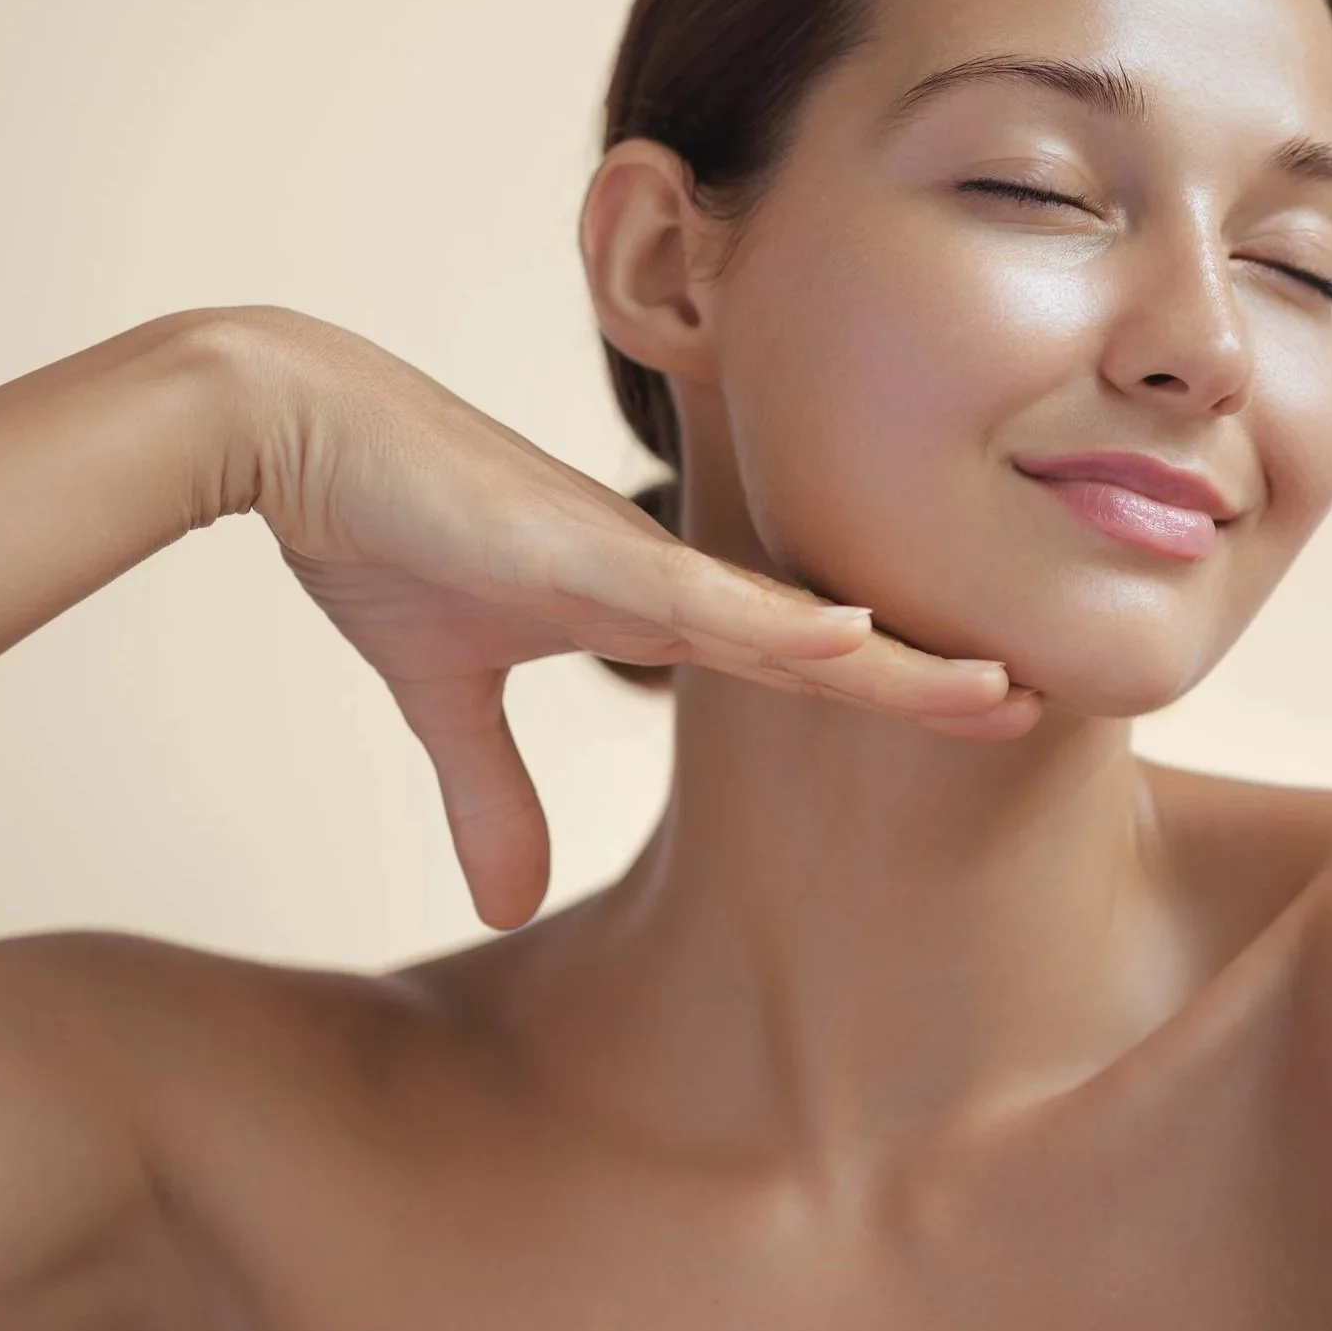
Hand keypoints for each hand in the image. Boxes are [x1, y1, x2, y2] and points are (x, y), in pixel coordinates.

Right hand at [221, 309, 1039, 926]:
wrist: (299, 427)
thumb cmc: (382, 525)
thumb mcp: (442, 691)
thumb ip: (489, 788)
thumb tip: (509, 903)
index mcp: (643, 603)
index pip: (788, 656)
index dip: (879, 685)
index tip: (967, 709)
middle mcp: (662, 576)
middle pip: (820, 640)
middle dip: (924, 677)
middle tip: (1031, 703)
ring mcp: (630, 559)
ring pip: (788, 621)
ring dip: (891, 662)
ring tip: (997, 690)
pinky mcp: (576, 548)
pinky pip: (696, 594)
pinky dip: (776, 623)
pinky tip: (857, 638)